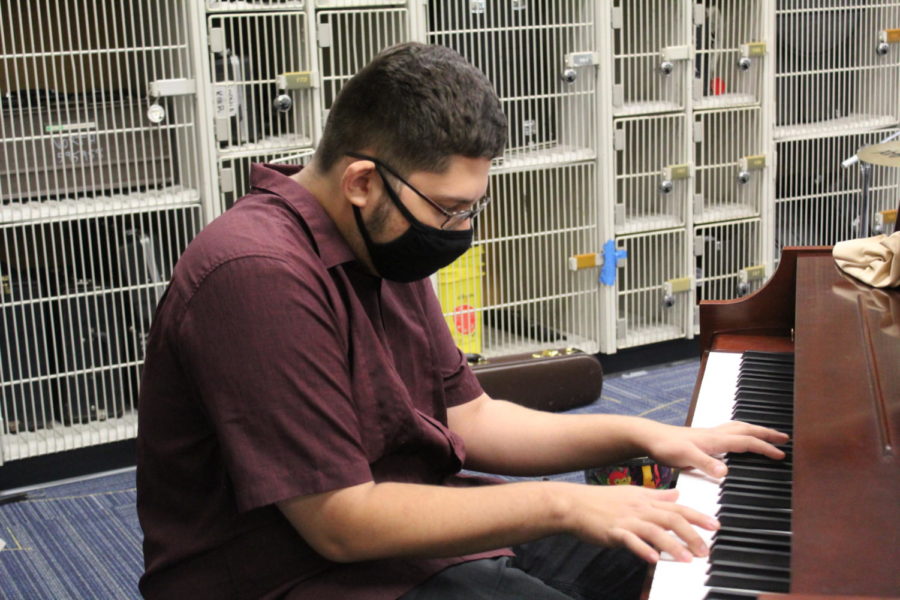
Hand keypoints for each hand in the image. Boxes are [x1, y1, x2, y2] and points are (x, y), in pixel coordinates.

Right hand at [564, 484, 718, 563]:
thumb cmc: (601, 501)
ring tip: (688, 559)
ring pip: (655, 531)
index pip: (677, 507)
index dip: (697, 516)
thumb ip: (656, 495)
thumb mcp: (632, 494)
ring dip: (673, 545)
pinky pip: (630, 541)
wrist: (574, 503)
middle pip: (671, 519)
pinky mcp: (613, 531)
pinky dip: (643, 549)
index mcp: (645, 500)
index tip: (715, 526)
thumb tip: (677, 494)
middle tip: (707, 550)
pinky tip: (653, 559)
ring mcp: (626, 520)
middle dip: (692, 534)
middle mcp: (639, 509)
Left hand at [643, 421, 789, 477]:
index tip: (781, 454)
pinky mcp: (701, 438)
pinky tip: (737, 441)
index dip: (765, 448)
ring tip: (767, 435)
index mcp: (715, 439)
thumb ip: (705, 464)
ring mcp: (708, 435)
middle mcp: (715, 435)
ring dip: (754, 431)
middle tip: (784, 438)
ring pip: (738, 429)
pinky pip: (729, 433)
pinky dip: (740, 434)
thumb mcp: (685, 457)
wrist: (649, 437)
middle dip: (766, 434)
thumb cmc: (665, 446)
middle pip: (746, 430)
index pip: (747, 442)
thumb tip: (726, 473)